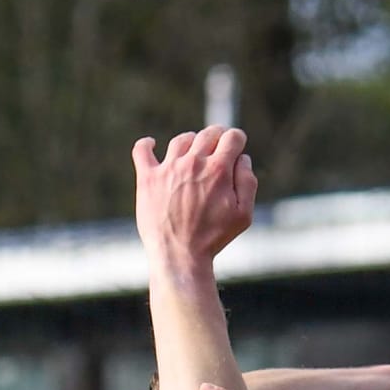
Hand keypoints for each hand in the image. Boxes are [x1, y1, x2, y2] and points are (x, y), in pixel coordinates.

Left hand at [133, 126, 256, 268]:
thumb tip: (243, 159)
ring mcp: (168, 168)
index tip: (237, 144)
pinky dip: (147, 144)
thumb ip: (247, 182)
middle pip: (207, 134)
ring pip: (181, 140)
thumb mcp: (243, 215)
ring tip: (193, 150)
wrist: (180, 255)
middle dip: (217, 136)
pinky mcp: (148, 177)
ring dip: (191, 141)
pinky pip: (142, 150)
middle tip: (218, 144)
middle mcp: (193, 162)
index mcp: (218, 170)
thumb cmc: (214, 238)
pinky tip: (151, 144)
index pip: (231, 138)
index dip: (237, 139)